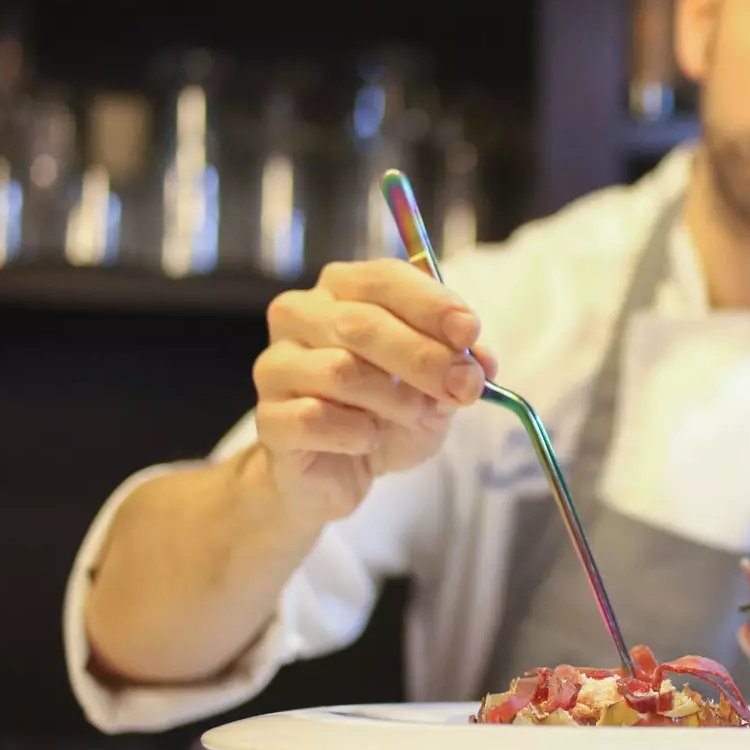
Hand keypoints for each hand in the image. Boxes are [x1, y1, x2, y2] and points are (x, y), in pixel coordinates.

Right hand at [252, 260, 497, 528]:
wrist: (340, 472)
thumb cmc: (387, 413)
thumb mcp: (436, 386)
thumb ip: (457, 365)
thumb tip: (480, 362)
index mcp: (342, 289)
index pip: (384, 278)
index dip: (431, 304)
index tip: (469, 332)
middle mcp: (300, 316)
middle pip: (361, 324)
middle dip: (423, 357)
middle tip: (464, 387)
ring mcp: (276, 365)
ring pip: (341, 371)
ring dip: (395, 399)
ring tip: (415, 416)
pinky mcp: (268, 417)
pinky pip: (315, 418)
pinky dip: (356, 434)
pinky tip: (368, 440)